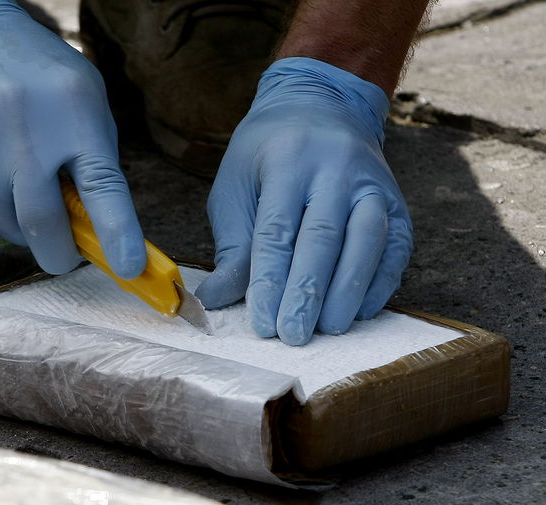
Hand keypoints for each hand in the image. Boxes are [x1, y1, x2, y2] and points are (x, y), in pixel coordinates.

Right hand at [0, 0, 145, 276]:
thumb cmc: (40, 78)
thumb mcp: (85, 104)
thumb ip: (94, 163)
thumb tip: (101, 232)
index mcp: (74, 111)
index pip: (102, 185)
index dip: (117, 233)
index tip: (128, 267)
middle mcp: (23, 126)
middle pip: (42, 219)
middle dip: (59, 253)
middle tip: (66, 255)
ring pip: (3, 222)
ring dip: (24, 230)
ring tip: (28, 201)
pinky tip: (0, 188)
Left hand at [196, 57, 411, 344]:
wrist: (320, 106)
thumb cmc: (266, 155)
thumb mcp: (236, 185)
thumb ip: (232, 244)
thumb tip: (216, 298)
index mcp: (286, 161)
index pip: (277, 230)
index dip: (270, 280)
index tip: (263, 323)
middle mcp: (335, 168)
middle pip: (324, 238)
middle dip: (308, 292)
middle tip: (294, 335)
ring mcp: (371, 182)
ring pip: (367, 240)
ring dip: (349, 290)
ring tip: (329, 328)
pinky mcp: (396, 199)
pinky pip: (396, 245)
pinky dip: (380, 281)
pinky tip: (361, 310)